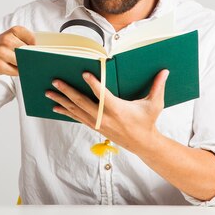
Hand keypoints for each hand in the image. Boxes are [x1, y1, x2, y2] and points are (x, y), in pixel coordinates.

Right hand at [0, 26, 35, 75]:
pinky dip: (15, 71)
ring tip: (14, 62)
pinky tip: (9, 67)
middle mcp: (7, 39)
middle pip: (28, 52)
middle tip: (25, 59)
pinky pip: (15, 71)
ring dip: (21, 65)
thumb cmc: (1, 47)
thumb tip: (38, 55)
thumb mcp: (11, 38)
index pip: (33, 39)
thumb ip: (25, 42)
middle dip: (28, 58)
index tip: (32, 50)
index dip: (34, 47)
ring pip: (22, 62)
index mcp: (14, 30)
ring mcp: (2, 52)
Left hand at [46, 69, 168, 154]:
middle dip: (68, 92)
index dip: (93, 85)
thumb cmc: (148, 122)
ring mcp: (99, 123)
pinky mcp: (96, 126)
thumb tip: (165, 71)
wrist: (143, 144)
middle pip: (83, 103)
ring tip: (49, 92)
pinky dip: (66, 111)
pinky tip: (56, 106)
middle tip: (56, 82)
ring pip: (76, 111)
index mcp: (119, 110)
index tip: (84, 74)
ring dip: (62, 101)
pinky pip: (78, 117)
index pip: (103, 96)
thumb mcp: (155, 105)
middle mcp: (106, 117)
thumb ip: (158, 86)